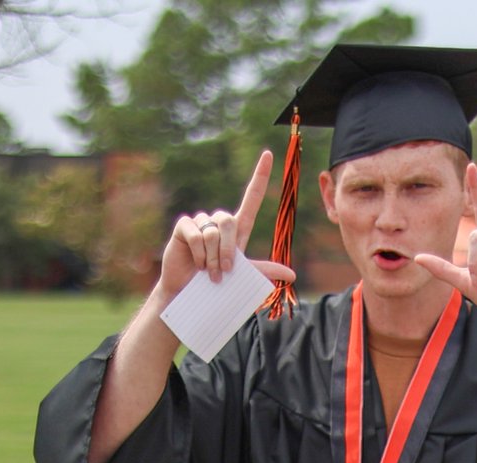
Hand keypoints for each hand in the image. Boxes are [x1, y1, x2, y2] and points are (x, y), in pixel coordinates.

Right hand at [158, 150, 295, 297]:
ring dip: (213, 257)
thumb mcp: (243, 276)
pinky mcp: (184, 227)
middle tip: (224, 273)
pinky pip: (196, 234)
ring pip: (212, 231)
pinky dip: (199, 253)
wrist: (189, 293)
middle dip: (227, 250)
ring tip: (209, 273)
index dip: (260, 176)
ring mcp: (201, 222)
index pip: (251, 198)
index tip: (268, 155)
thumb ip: (264, 270)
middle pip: (229, 221)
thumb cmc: (217, 285)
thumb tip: (292, 275)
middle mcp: (219, 222)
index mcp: (238, 230)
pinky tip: (196, 264)